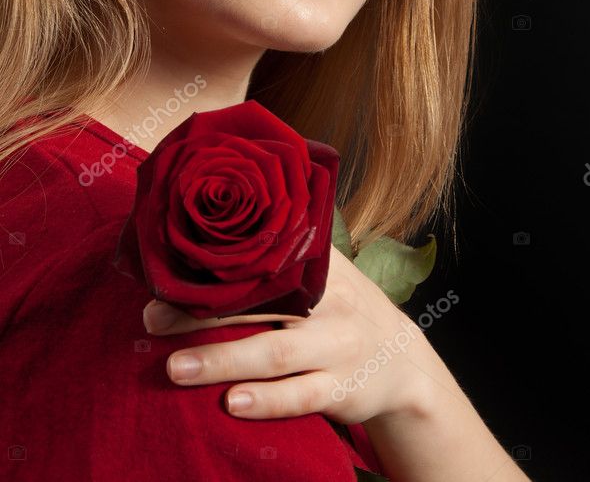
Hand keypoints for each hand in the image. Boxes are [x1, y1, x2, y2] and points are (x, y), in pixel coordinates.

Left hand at [142, 244, 452, 423]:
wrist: (403, 361)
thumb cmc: (344, 308)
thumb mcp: (328, 271)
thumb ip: (286, 251)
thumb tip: (218, 221)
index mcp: (318, 268)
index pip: (262, 263)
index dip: (214, 269)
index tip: (167, 273)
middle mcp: (329, 303)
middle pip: (260, 305)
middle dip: (201, 314)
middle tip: (151, 318)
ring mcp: (337, 347)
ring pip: (275, 353)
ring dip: (223, 361)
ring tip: (175, 368)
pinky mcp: (343, 389)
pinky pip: (301, 396)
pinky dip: (267, 400)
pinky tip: (233, 404)